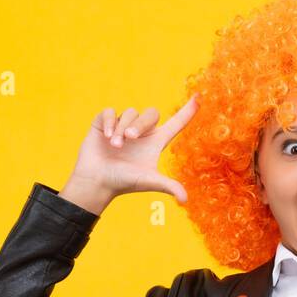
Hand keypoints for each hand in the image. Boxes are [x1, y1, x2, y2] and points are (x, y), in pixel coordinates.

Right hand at [61, 95, 199, 211]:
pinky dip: (110, 121)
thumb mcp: (148, 181)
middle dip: (141, 124)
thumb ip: (168, 186)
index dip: (188, 110)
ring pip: (130, 113)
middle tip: (129, 139)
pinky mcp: (105, 122)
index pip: (177, 123)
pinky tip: (106, 136)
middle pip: (152, 114)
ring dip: (122, 128)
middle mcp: (142, 131)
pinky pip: (111, 112)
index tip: (200, 96)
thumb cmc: (123, 182)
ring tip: (115, 146)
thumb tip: (185, 200)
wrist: (97, 181)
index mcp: (156, 142)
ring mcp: (123, 125)